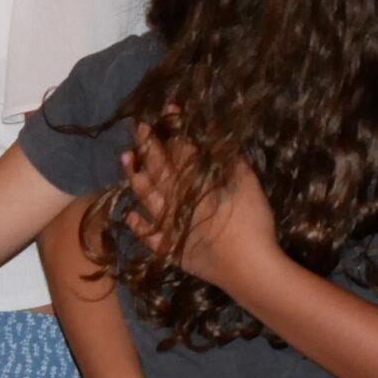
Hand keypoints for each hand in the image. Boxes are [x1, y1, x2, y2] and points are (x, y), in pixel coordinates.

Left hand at [119, 128, 278, 294]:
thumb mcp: (246, 182)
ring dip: (135, 176)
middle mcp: (176, 199)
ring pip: (146, 196)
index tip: (168, 109)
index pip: (181, 147)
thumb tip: (213, 135)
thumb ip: (228, 158)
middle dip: (148, 145)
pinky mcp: (169, 248)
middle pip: (158, 167)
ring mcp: (169, 225)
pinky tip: (130, 214)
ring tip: (125, 158)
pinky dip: (137, 223)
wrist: (248, 268)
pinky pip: (147, 235)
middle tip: (138, 127)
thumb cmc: (251, 222)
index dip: (174, 127)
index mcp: (195, 181)